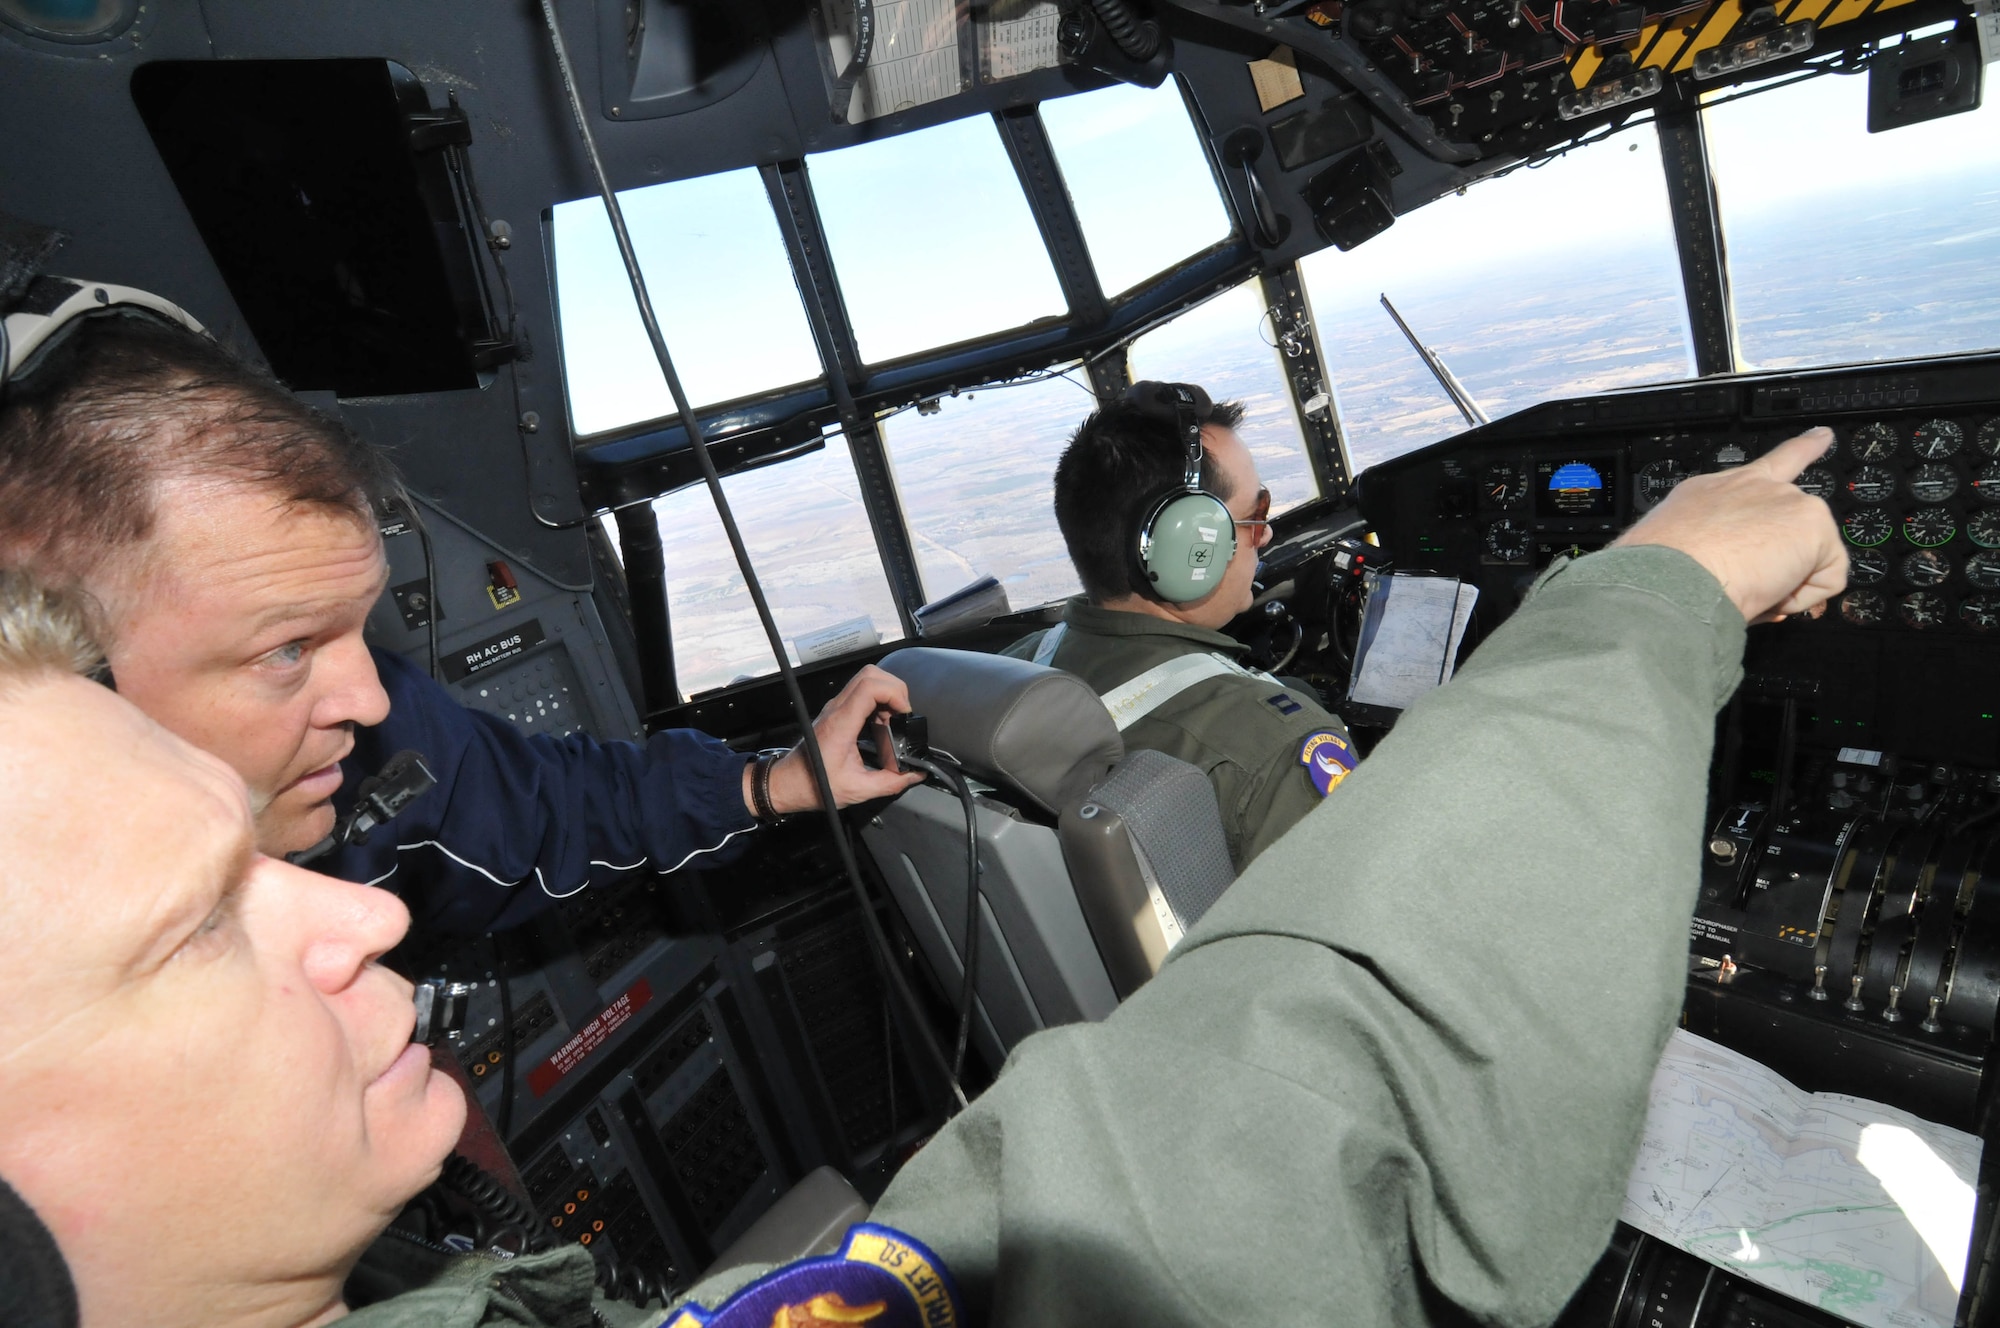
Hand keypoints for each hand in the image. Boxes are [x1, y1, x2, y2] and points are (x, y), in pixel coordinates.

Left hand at [746, 665, 925, 816]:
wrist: (789, 784)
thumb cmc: (815, 785)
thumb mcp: (857, 790)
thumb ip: (890, 783)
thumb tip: (914, 775)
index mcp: (841, 724)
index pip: (869, 687)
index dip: (894, 693)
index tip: (904, 712)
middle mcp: (837, 710)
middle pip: (870, 675)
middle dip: (894, 688)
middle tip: (902, 712)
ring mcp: (835, 708)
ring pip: (865, 679)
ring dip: (886, 693)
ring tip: (893, 719)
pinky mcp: (836, 712)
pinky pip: (860, 692)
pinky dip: (877, 700)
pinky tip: (881, 723)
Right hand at [1612, 427, 1845, 624]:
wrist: (1672, 576)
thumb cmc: (1661, 569)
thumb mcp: (1678, 545)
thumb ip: (1711, 547)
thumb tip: (1735, 574)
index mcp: (1714, 490)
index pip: (1767, 465)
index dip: (1802, 448)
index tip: (1823, 436)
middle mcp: (1753, 486)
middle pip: (1798, 516)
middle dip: (1791, 555)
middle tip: (1757, 585)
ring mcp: (1786, 500)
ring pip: (1810, 554)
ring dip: (1788, 581)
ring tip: (1747, 588)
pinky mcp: (1811, 523)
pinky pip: (1826, 578)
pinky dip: (1803, 597)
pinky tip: (1770, 593)